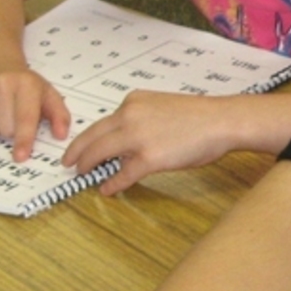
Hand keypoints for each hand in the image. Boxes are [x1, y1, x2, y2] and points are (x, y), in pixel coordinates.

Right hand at [0, 67, 70, 161]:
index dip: (23, 139)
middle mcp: (0, 83)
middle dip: (11, 131)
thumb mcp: (47, 94)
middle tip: (12, 116)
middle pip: (5, 129)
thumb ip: (59, 115)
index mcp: (26, 84)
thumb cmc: (24, 85)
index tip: (20, 157)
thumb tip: (61, 135)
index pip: (24, 118)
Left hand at [62, 91, 244, 194]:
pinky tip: (106, 189)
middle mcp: (129, 116)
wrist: (222, 121)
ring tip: (82, 175)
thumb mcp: (162, 108)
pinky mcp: (148, 159)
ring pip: (100, 154)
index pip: (102, 122)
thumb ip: (141, 120)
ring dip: (88, 166)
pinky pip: (121, 175)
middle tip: (69, 163)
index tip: (79, 146)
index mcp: (133, 101)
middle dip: (77, 153)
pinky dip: (111, 183)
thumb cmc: (200, 116)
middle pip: (92, 137)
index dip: (87, 138)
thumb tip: (127, 144)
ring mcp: (137, 138)